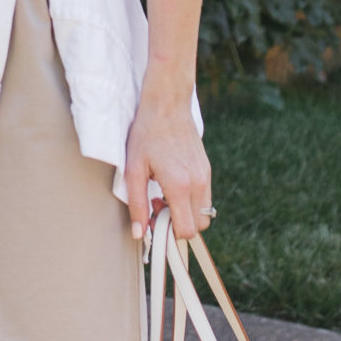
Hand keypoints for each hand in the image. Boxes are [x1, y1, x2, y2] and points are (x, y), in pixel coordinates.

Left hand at [124, 70, 212, 242]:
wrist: (167, 106)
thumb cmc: (146, 135)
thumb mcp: (133, 170)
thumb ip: (136, 204)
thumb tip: (140, 234)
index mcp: (180, 186)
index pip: (186, 230)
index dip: (169, 233)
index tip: (153, 218)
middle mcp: (198, 184)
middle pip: (198, 227)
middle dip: (177, 224)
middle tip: (156, 205)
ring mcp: (205, 176)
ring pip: (203, 214)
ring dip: (184, 213)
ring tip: (163, 194)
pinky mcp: (207, 170)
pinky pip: (204, 198)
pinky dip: (190, 201)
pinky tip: (172, 184)